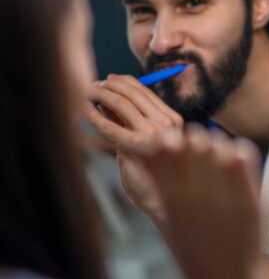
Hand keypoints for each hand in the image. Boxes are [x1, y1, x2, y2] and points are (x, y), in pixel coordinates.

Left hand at [83, 74, 182, 220]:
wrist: (159, 199)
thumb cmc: (153, 172)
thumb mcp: (145, 140)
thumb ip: (131, 120)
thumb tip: (108, 98)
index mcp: (173, 120)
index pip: (146, 91)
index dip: (125, 82)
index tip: (109, 79)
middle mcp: (166, 124)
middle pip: (133, 93)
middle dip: (110, 85)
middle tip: (95, 85)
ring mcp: (153, 135)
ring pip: (122, 104)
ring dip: (101, 95)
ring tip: (88, 93)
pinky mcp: (136, 148)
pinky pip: (110, 126)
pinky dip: (94, 116)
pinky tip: (85, 109)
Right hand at [128, 124, 268, 278]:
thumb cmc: (195, 254)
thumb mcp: (168, 218)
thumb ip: (159, 183)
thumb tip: (144, 150)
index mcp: (169, 197)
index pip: (162, 146)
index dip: (168, 141)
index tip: (174, 149)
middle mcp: (193, 192)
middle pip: (192, 138)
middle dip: (194, 142)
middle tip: (199, 155)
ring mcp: (224, 193)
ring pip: (219, 142)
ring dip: (218, 146)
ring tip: (218, 163)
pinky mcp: (249, 197)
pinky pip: (244, 154)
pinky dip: (240, 153)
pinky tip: (236, 164)